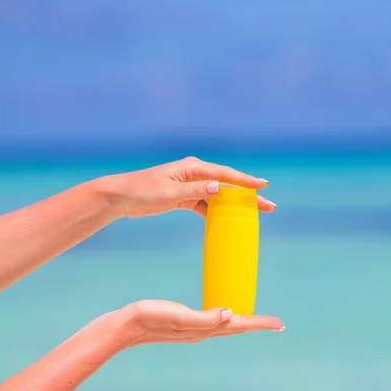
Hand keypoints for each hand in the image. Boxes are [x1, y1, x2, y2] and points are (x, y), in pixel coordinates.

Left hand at [104, 156, 276, 216]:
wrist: (121, 197)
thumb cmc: (142, 191)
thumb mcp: (169, 192)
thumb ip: (195, 190)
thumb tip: (219, 187)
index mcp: (192, 168)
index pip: (224, 174)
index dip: (245, 181)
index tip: (263, 185)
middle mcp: (194, 174)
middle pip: (227, 185)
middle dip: (247, 195)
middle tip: (268, 206)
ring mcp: (190, 185)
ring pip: (219, 196)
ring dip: (235, 205)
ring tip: (255, 214)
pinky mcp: (184, 197)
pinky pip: (206, 205)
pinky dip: (217, 212)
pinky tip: (228, 221)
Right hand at [116, 300, 283, 345]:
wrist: (126, 326)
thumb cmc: (150, 318)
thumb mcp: (178, 315)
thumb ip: (204, 317)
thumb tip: (230, 313)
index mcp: (204, 329)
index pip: (238, 325)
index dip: (260, 323)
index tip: (279, 324)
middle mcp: (203, 331)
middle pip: (236, 327)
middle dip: (256, 324)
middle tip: (276, 323)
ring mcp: (194, 329)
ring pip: (226, 325)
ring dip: (243, 322)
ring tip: (256, 319)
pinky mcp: (185, 323)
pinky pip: (213, 320)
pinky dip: (226, 317)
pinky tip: (224, 313)